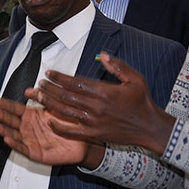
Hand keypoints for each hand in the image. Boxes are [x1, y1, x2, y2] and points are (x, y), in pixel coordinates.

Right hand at [0, 97, 89, 165]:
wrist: (84, 142)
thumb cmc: (70, 125)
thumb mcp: (56, 108)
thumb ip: (44, 99)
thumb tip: (31, 90)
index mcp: (32, 116)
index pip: (15, 109)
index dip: (5, 105)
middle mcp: (29, 128)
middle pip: (11, 121)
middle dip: (0, 116)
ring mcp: (31, 140)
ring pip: (13, 134)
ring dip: (2, 129)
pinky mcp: (35, 153)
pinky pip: (23, 148)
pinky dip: (15, 144)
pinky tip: (7, 139)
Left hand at [27, 52, 175, 155]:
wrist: (149, 127)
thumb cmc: (142, 102)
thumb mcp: (135, 79)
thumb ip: (118, 66)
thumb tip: (102, 54)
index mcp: (104, 92)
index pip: (75, 83)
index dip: (60, 78)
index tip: (49, 73)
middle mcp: (96, 106)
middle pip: (67, 96)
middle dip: (50, 89)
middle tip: (39, 83)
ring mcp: (94, 121)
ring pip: (66, 111)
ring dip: (50, 103)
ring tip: (38, 96)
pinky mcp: (94, 134)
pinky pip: (72, 131)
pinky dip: (59, 126)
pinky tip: (49, 120)